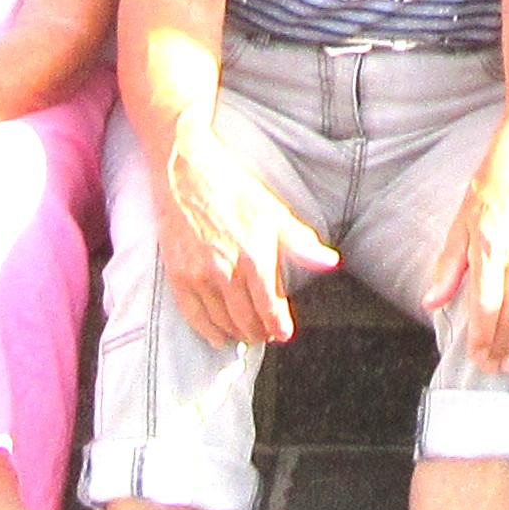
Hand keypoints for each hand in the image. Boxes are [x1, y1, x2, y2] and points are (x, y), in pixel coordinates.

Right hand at [156, 113, 336, 349]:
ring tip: (246, 334)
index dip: (278, 326)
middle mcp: (227, 271)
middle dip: (260, 332)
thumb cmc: (236, 190)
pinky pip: (194, 315)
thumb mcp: (275, 213)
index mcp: (256, 257)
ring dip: (237, 333)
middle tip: (266, 335)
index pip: (270, 308)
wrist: (188, 172)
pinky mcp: (178, 275)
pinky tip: (218, 337)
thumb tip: (330, 262)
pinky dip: (208, 331)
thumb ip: (301, 244)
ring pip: (222, 320)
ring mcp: (200, 275)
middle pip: (246, 319)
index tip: (283, 334)